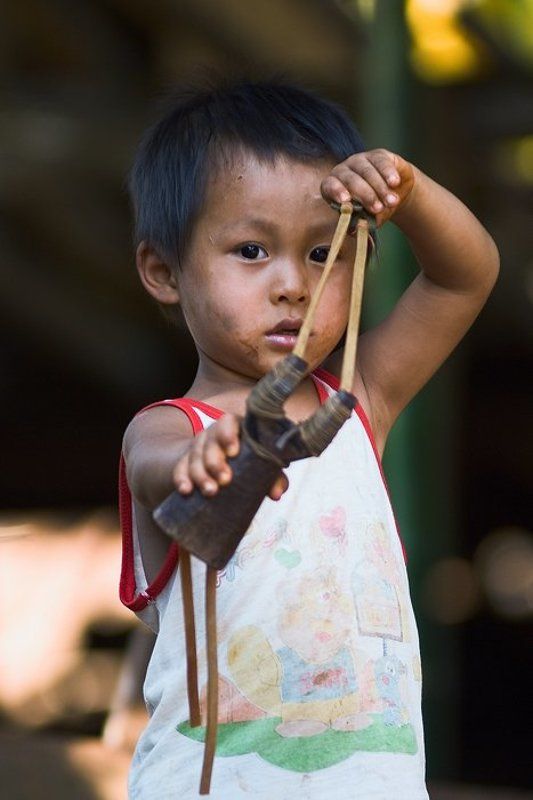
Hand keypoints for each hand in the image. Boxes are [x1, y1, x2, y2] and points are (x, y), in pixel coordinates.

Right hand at [173, 413, 287, 500]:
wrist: (225, 462)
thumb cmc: (250, 460)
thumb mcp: (262, 464)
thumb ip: (273, 475)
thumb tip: (277, 493)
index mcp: (234, 427)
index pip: (228, 422)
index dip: (228, 435)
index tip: (233, 452)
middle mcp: (213, 434)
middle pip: (209, 442)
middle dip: (215, 462)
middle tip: (225, 480)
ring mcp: (198, 447)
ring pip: (194, 457)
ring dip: (200, 475)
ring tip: (210, 491)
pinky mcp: (185, 461)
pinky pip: (179, 468)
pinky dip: (181, 479)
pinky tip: (186, 491)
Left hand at [321, 149, 415, 226]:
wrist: (396, 193)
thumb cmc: (375, 208)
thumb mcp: (369, 218)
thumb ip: (362, 223)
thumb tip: (358, 229)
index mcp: (334, 186)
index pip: (329, 186)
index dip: (336, 192)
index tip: (345, 201)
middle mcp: (344, 170)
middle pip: (351, 180)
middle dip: (366, 195)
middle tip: (377, 208)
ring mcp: (360, 160)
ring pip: (367, 172)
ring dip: (380, 188)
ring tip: (392, 202)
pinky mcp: (378, 155)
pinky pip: (381, 162)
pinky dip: (388, 173)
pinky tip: (395, 183)